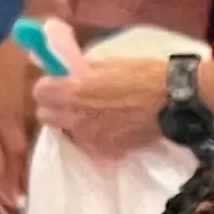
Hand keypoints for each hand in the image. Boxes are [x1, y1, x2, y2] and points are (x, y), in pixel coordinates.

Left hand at [34, 56, 172, 160]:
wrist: (175, 101)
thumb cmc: (143, 74)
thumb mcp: (106, 63)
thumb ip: (79, 70)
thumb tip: (63, 69)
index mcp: (72, 91)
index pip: (39, 92)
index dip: (49, 86)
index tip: (59, 83)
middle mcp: (75, 117)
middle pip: (46, 116)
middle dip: (55, 107)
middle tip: (72, 100)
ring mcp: (90, 138)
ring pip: (67, 132)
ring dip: (73, 123)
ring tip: (92, 115)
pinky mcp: (107, 151)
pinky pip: (89, 145)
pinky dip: (94, 137)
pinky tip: (108, 128)